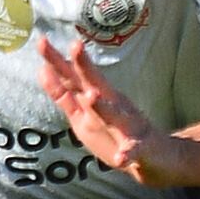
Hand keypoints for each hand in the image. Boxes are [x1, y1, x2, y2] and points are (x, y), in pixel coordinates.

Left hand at [36, 36, 199, 185]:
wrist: (157, 156)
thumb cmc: (116, 131)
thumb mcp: (83, 114)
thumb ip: (64, 95)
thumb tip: (42, 70)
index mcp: (97, 99)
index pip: (73, 77)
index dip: (57, 60)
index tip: (42, 41)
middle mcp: (113, 106)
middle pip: (94, 84)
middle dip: (84, 66)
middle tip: (75, 45)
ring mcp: (127, 127)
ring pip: (113, 115)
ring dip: (103, 107)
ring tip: (91, 98)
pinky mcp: (140, 149)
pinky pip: (133, 151)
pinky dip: (128, 153)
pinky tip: (121, 157)